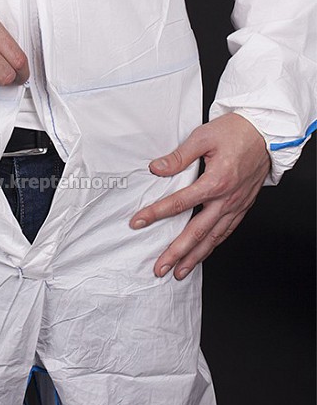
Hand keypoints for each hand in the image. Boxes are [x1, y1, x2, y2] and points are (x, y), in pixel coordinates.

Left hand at [129, 113, 270, 279]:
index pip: (179, 203)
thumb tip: (157, 168)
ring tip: (179, 272)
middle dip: (176, 253)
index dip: (156, 214)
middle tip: (160, 268)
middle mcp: (227, 199)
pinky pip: (226, 232)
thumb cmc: (236, 132)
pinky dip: (212, 246)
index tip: (138, 222)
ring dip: (195, 258)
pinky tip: (202, 254)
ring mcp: (236, 206)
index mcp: (216, 181)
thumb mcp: (203, 137)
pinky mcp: (242, 207)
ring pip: (213, 238)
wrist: (266, 131)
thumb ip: (179, 156)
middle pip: (197, 232)